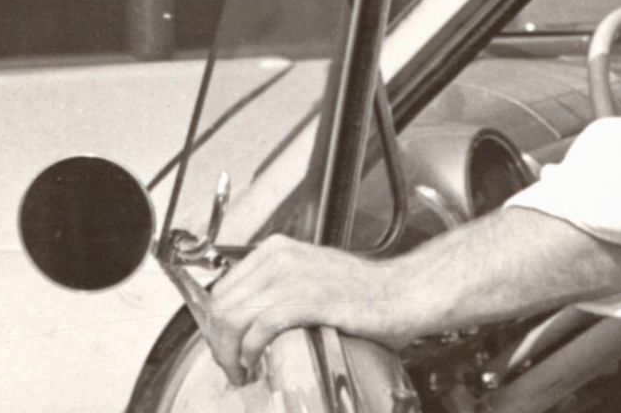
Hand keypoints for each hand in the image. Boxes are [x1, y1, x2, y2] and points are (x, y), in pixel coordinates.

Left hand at [206, 234, 407, 383]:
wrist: (405, 293)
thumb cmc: (366, 294)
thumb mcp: (311, 279)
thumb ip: (276, 291)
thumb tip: (243, 322)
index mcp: (277, 250)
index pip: (221, 291)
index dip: (216, 327)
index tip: (225, 348)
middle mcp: (280, 258)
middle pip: (220, 305)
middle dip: (218, 344)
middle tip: (231, 366)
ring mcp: (294, 276)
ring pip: (232, 316)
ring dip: (229, 352)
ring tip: (240, 369)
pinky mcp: (310, 298)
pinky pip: (260, 326)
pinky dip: (250, 350)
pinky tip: (256, 362)